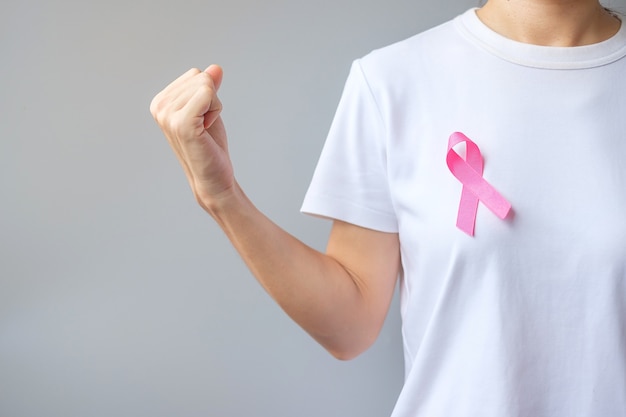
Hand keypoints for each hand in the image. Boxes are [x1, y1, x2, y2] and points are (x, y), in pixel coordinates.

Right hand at [150, 65, 233, 209]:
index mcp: (161, 101)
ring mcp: (168, 115)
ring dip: (215, 108)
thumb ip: (209, 87)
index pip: (196, 75)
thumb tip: (215, 68)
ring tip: (205, 130)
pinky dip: (216, 111)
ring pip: (207, 86)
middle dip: (213, 100)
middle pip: (201, 77)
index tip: (202, 119)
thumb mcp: (209, 109)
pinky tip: (206, 130)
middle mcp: (160, 106)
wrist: (213, 177)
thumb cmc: (210, 146)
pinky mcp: (182, 123)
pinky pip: (208, 94)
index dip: (208, 95)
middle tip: (205, 126)